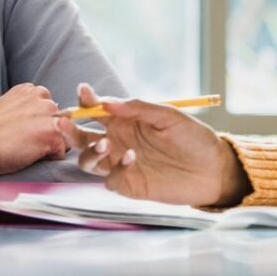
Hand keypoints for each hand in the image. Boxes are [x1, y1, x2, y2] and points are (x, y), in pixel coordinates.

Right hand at [0, 83, 67, 176]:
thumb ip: (25, 109)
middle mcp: (43, 98)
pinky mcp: (52, 134)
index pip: (49, 109)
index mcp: (30, 90)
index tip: (21, 131)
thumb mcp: (7, 108)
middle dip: (47, 132)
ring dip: (50, 145)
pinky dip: (48, 159)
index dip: (38, 124)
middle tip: (23, 142)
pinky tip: (28, 156)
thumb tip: (35, 122)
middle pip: (60, 120)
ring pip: (63, 135)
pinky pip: (60, 152)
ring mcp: (49, 115)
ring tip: (26, 149)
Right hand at [57, 84, 249, 206]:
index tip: (84, 91)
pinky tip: (133, 159)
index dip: (87, 100)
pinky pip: (109, 179)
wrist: (213, 169)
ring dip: (89, 151)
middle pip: (82, 136)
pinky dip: (116, 169)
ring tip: (106, 143)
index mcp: (126, 120)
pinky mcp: (129, 184)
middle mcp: (119, 141)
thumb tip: (107, 102)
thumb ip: (138, 108)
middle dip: (70, 129)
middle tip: (64, 121)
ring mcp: (121, 163)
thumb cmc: (194, 138)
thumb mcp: (169, 116)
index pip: (98, 109)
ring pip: (88, 159)